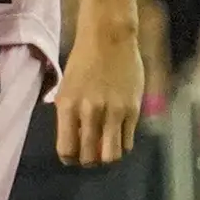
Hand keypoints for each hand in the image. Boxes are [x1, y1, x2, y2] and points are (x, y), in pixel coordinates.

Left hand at [54, 18, 146, 165]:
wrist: (108, 37)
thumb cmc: (83, 61)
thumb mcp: (66, 89)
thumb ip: (69, 116)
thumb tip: (74, 143)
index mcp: (67, 107)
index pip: (67, 150)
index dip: (71, 159)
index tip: (75, 157)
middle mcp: (89, 112)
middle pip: (90, 157)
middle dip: (90, 161)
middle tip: (92, 154)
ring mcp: (113, 112)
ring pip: (111, 156)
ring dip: (107, 157)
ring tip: (106, 148)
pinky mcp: (132, 110)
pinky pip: (127, 142)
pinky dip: (122, 145)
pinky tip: (118, 136)